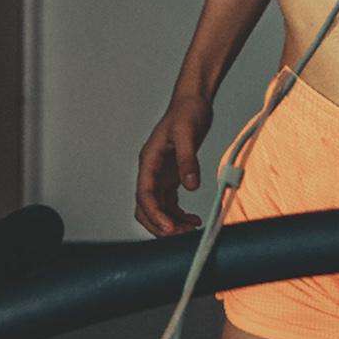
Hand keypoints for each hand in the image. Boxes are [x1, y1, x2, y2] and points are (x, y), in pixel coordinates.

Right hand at [136, 93, 212, 237]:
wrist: (193, 102)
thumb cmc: (187, 113)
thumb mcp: (188, 133)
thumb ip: (188, 160)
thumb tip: (191, 186)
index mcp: (149, 161)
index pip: (145, 195)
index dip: (155, 214)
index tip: (170, 230)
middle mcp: (151, 171)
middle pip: (145, 207)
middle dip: (159, 224)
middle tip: (181, 236)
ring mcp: (160, 175)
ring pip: (158, 208)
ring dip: (171, 223)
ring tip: (191, 230)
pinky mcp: (172, 176)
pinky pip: (170, 203)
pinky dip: (179, 215)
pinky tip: (194, 220)